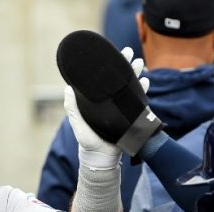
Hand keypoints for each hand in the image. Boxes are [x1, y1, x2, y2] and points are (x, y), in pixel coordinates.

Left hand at [64, 46, 147, 168]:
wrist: (101, 157)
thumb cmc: (88, 141)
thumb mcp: (78, 124)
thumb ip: (73, 108)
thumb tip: (67, 88)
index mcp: (97, 100)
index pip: (103, 80)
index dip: (107, 67)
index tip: (110, 53)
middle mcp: (110, 101)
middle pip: (118, 79)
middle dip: (125, 65)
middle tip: (130, 52)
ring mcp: (121, 107)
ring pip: (130, 86)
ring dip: (136, 74)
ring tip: (140, 63)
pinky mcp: (131, 115)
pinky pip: (138, 100)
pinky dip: (143, 90)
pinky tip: (146, 80)